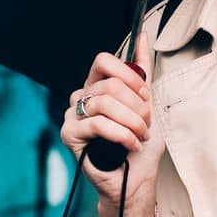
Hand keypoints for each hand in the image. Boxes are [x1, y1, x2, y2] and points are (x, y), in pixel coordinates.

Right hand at [60, 28, 164, 216]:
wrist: (136, 180)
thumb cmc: (139, 145)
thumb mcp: (147, 103)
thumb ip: (142, 70)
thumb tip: (143, 36)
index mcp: (96, 86)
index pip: (103, 61)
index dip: (128, 75)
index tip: (145, 94)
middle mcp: (81, 97)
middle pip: (110, 85)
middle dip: (137, 105)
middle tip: (145, 124)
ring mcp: (72, 115)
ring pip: (105, 103)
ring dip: (132, 121)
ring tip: (140, 136)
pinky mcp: (70, 135)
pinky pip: (98, 124)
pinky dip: (122, 134)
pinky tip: (130, 145)